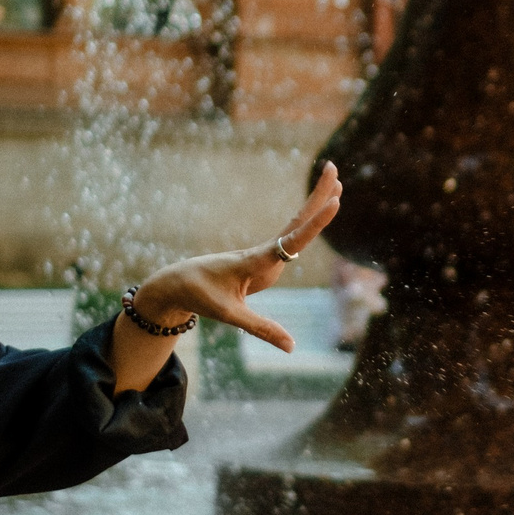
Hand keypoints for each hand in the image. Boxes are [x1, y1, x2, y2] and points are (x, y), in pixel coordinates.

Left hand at [130, 162, 344, 350]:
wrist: (179, 283)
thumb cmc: (201, 295)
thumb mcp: (229, 315)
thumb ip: (262, 329)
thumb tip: (292, 347)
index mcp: (256, 260)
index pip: (292, 240)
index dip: (315, 223)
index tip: (334, 201)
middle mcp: (264, 252)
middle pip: (297, 220)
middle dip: (316, 196)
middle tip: (333, 167)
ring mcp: (266, 254)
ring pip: (296, 224)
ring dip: (314, 202)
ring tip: (334, 179)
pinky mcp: (266, 259)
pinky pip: (292, 236)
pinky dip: (308, 221)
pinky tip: (318, 210)